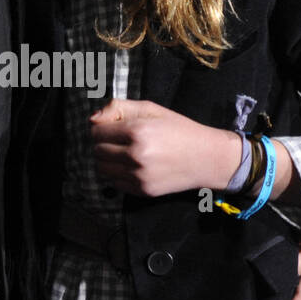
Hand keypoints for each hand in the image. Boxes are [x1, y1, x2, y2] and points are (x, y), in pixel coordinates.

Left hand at [90, 99, 238, 196]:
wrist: (207, 158)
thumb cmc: (178, 129)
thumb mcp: (150, 109)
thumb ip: (118, 108)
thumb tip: (92, 119)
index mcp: (136, 131)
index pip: (96, 132)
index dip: (101, 128)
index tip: (111, 127)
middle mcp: (136, 156)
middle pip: (97, 151)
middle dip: (102, 143)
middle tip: (117, 140)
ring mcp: (139, 176)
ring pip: (102, 169)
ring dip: (106, 160)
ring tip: (122, 153)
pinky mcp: (144, 191)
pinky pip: (114, 183)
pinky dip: (117, 175)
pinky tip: (130, 166)